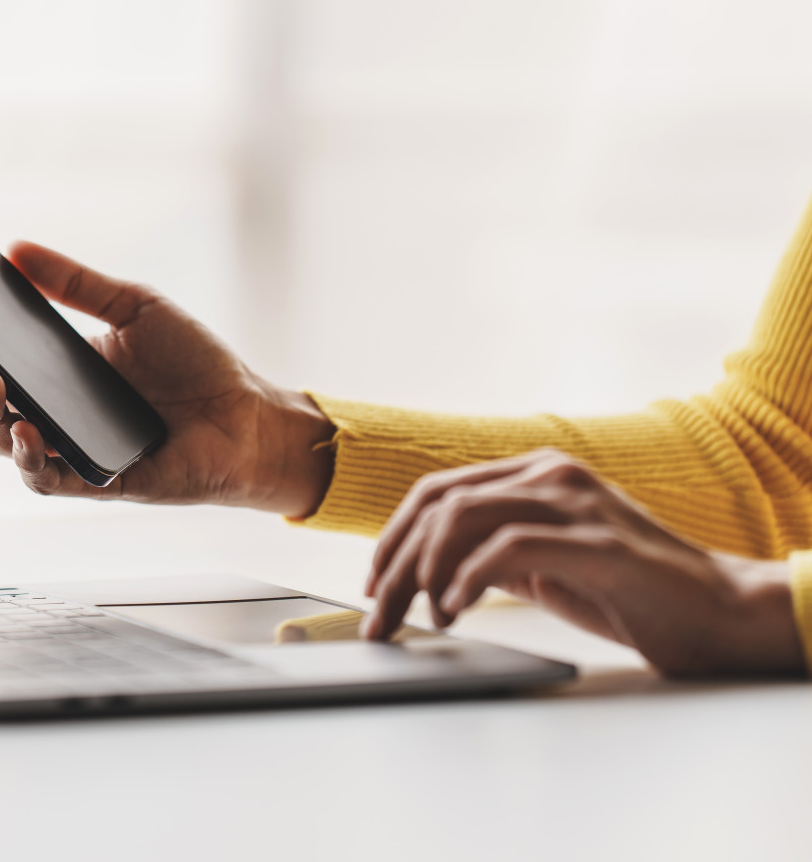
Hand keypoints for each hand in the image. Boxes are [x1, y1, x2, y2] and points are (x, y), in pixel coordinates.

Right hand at [0, 241, 333, 515]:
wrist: (250, 414)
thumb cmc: (196, 363)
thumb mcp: (134, 306)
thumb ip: (75, 282)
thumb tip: (16, 250)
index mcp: (55, 372)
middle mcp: (55, 415)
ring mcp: (72, 451)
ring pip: (6, 445)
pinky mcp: (98, 483)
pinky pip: (50, 480)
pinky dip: (34, 461)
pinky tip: (31, 435)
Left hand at [362, 449, 805, 676]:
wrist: (716, 611)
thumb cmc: (629, 590)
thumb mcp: (544, 563)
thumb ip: (493, 550)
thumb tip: (427, 570)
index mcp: (536, 472)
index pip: (436, 492)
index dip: (392, 539)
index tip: (374, 586)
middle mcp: (551, 474)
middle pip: (437, 505)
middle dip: (394, 563)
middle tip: (378, 616)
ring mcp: (576, 502)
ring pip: (460, 518)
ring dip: (423, 574)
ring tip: (421, 617)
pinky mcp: (597, 541)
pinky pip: (506, 547)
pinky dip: (465, 579)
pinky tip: (456, 611)